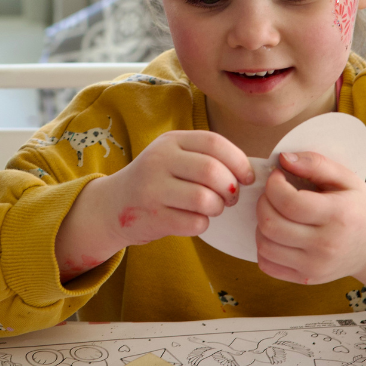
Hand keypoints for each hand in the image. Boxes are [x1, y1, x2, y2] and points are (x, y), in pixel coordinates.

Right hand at [55, 130, 254, 280]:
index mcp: (170, 141)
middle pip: (211, 171)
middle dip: (230, 188)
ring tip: (212, 208)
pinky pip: (194, 223)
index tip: (247, 177)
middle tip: (230, 197)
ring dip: (217, 208)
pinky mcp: (152, 217)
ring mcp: (153, 189)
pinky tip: (193, 219)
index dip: (238, 161)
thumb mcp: (175, 157)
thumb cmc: (157, 181)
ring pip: (205, 199)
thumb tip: (251, 172)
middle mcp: (159, 160)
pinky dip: (202, 224)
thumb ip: (207, 158)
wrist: (114, 205)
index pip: (214, 143)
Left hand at [255, 151, 365, 284]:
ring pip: (265, 246)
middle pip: (271, 224)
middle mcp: (326, 246)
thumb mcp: (346, 178)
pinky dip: (264, 247)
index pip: (289, 203)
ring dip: (261, 224)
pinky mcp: (307, 279)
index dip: (273, 185)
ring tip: (276, 213)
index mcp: (337, 216)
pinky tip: (277, 234)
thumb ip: (315, 163)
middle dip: (264, 202)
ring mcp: (315, 267)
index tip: (277, 176)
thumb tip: (283, 159)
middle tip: (274, 193)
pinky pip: (268, 265)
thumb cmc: (360, 208)